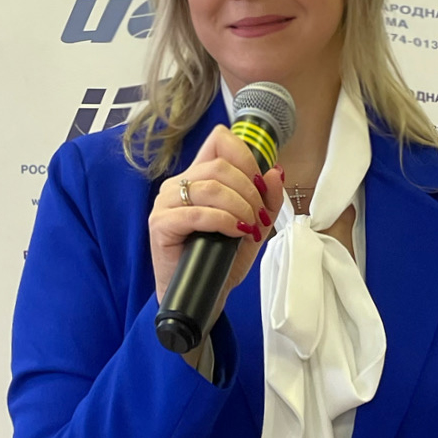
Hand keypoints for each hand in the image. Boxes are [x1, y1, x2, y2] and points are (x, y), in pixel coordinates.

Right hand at [149, 124, 284, 314]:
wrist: (201, 296)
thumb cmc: (221, 260)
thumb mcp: (254, 226)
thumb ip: (267, 199)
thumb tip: (276, 172)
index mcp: (198, 176)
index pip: (219, 140)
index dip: (245, 157)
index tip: (260, 185)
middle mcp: (179, 184)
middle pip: (220, 165)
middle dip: (249, 191)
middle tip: (258, 217)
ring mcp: (166, 202)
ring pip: (210, 187)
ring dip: (239, 207)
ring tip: (248, 228)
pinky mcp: (160, 224)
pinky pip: (197, 213)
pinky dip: (223, 221)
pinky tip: (234, 233)